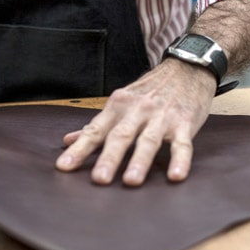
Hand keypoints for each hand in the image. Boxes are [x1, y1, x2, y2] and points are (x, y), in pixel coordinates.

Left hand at [55, 59, 216, 185]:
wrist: (186, 68)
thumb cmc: (150, 90)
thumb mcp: (121, 102)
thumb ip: (97, 124)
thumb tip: (69, 141)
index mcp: (118, 106)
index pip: (95, 130)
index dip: (80, 149)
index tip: (63, 167)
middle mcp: (137, 110)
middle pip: (121, 136)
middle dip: (109, 158)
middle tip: (99, 179)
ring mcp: (162, 116)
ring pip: (149, 141)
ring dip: (139, 161)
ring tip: (131, 181)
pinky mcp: (184, 123)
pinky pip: (182, 144)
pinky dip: (180, 160)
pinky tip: (175, 176)